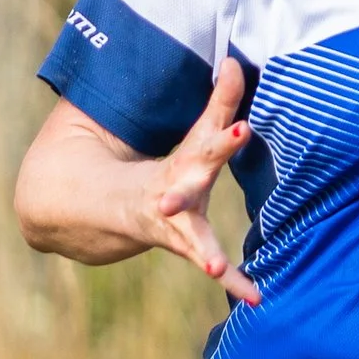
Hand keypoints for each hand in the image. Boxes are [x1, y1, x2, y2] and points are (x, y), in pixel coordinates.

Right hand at [139, 58, 262, 303]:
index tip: (239, 105)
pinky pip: (208, 264)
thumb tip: (236, 61)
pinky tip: (255, 297)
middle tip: (222, 150)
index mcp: (183, 157)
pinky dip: (232, 281)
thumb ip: (220, 102)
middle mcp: (176, 187)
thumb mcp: (193, 135)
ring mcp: (176, 220)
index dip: (223, 115)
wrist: (103, 206)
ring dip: (201, 246)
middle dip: (206, 163)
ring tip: (211, 264)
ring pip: (188, 232)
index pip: (205, 131)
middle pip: (192, 175)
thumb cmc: (169, 166)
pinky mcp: (184, 245)